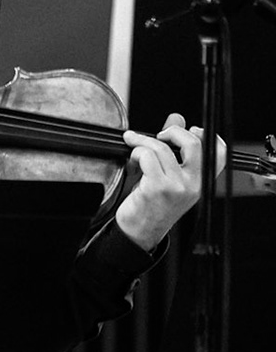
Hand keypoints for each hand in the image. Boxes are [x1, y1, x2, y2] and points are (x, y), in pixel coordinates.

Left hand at [114, 112, 225, 249]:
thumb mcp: (169, 176)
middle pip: (193, 143)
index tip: (190, 129)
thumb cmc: (152, 205)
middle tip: (158, 135)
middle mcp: (194, 184)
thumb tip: (178, 119)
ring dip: (143, 142)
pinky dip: (136, 152)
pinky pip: (147, 157)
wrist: (139, 232)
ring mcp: (177, 186)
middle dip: (173, 131)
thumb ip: (174, 148)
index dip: (207, 135)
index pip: (219, 153)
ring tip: (134, 145)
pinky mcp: (157, 188)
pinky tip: (132, 159)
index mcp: (201, 181)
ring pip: (162, 148)